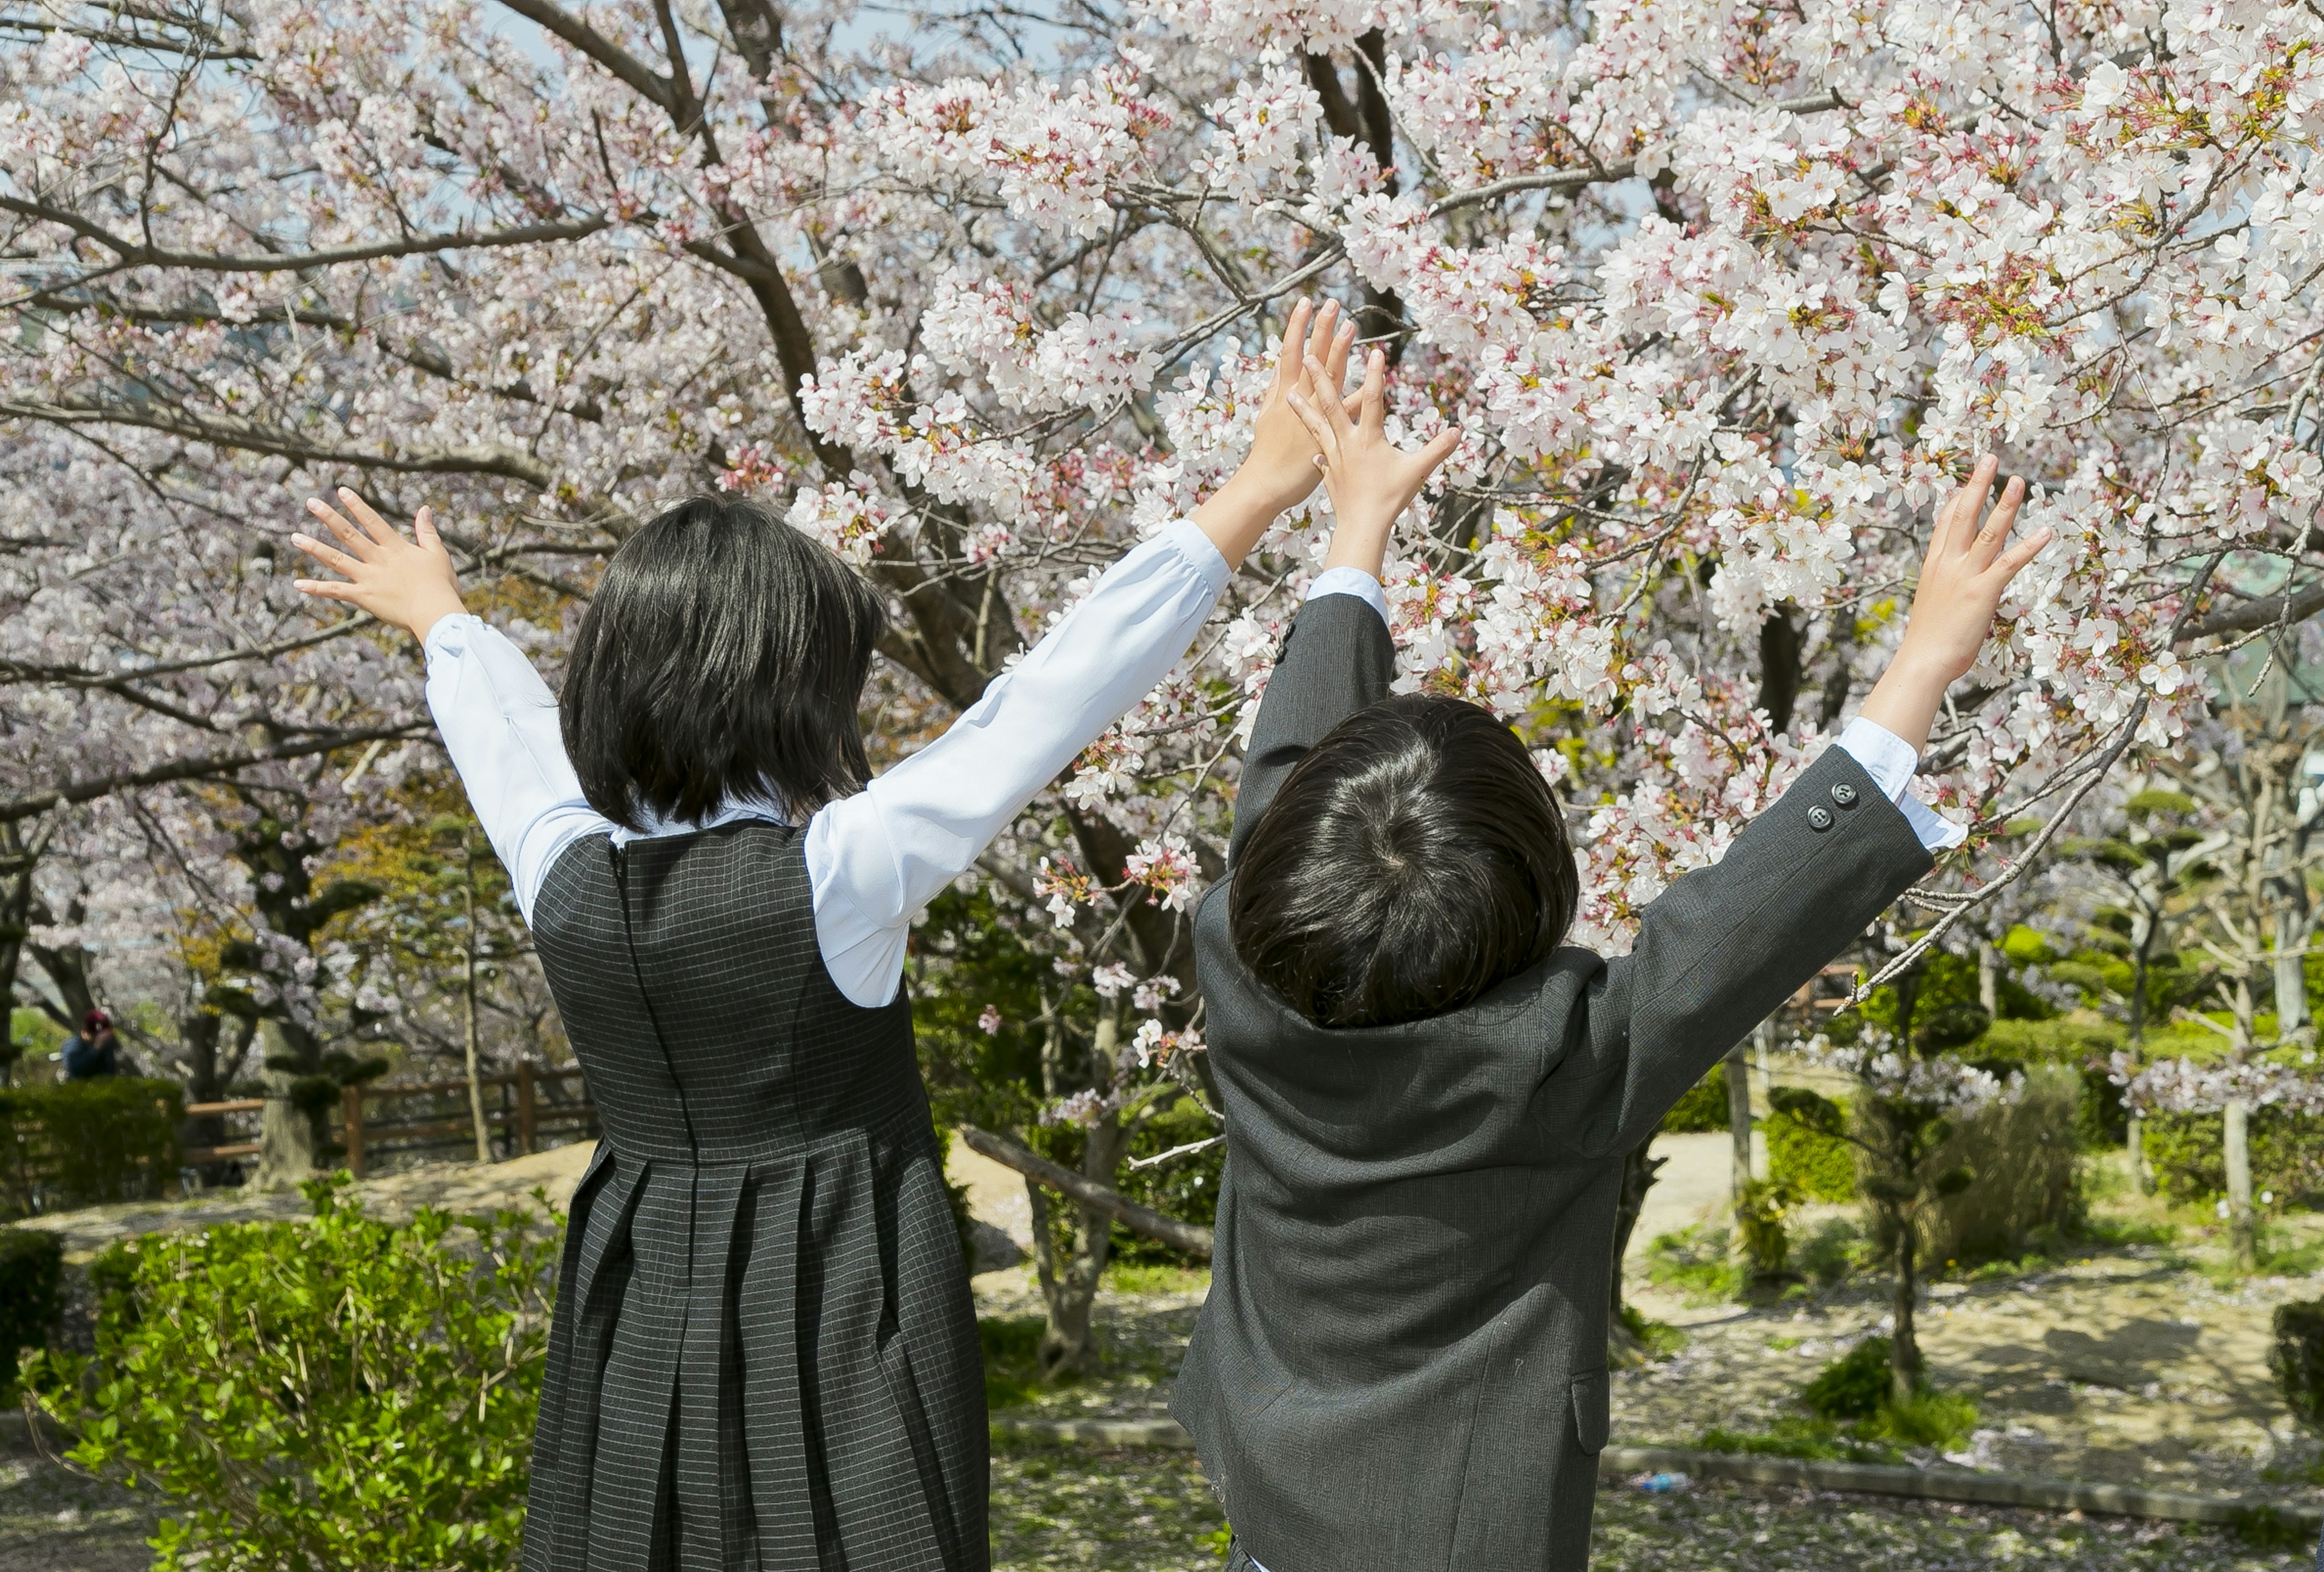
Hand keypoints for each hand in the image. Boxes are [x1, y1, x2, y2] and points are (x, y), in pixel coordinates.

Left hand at [291, 488, 467, 642]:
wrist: (435, 611)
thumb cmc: (441, 585)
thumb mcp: (437, 554)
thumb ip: (428, 532)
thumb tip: (425, 509)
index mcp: (396, 548)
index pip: (373, 521)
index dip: (357, 505)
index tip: (341, 491)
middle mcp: (378, 559)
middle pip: (349, 534)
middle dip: (329, 517)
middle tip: (311, 503)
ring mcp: (368, 577)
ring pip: (336, 559)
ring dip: (314, 548)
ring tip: (295, 537)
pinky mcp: (364, 597)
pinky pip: (336, 591)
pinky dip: (317, 588)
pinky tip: (298, 584)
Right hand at [1190, 298, 1359, 566]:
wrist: (1266, 483)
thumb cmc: (1266, 452)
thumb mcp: (1266, 415)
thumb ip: (1277, 389)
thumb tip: (1282, 368)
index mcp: (1282, 391)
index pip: (1290, 350)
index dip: (1297, 326)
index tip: (1305, 303)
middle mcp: (1297, 398)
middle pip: (1310, 356)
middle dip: (1320, 329)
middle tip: (1332, 303)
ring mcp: (1311, 413)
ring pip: (1327, 377)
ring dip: (1338, 351)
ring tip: (1350, 325)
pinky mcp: (1325, 432)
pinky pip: (1346, 410)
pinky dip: (1359, 393)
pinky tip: (1373, 379)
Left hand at [1285, 344, 1462, 577]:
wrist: (1361, 525)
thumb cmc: (1390, 498)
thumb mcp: (1417, 471)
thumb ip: (1437, 449)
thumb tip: (1458, 432)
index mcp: (1368, 438)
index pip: (1372, 399)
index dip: (1375, 375)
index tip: (1374, 351)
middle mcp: (1346, 443)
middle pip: (1331, 404)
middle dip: (1321, 379)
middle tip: (1309, 357)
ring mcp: (1333, 457)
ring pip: (1316, 427)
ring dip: (1303, 409)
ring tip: (1287, 393)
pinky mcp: (1327, 473)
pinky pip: (1318, 455)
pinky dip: (1314, 448)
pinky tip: (1312, 449)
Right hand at [1857, 456, 2052, 751]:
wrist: (1922, 661)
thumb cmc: (1927, 642)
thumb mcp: (1934, 606)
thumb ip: (1948, 590)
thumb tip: (1958, 591)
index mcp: (1934, 566)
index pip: (1945, 524)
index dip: (1958, 499)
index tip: (1967, 482)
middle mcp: (1948, 564)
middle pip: (1963, 515)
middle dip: (1977, 484)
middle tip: (1989, 459)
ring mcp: (1966, 575)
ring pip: (1988, 531)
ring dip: (2005, 503)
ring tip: (2018, 480)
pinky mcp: (1984, 590)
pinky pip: (2010, 562)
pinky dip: (2029, 546)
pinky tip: (2045, 531)